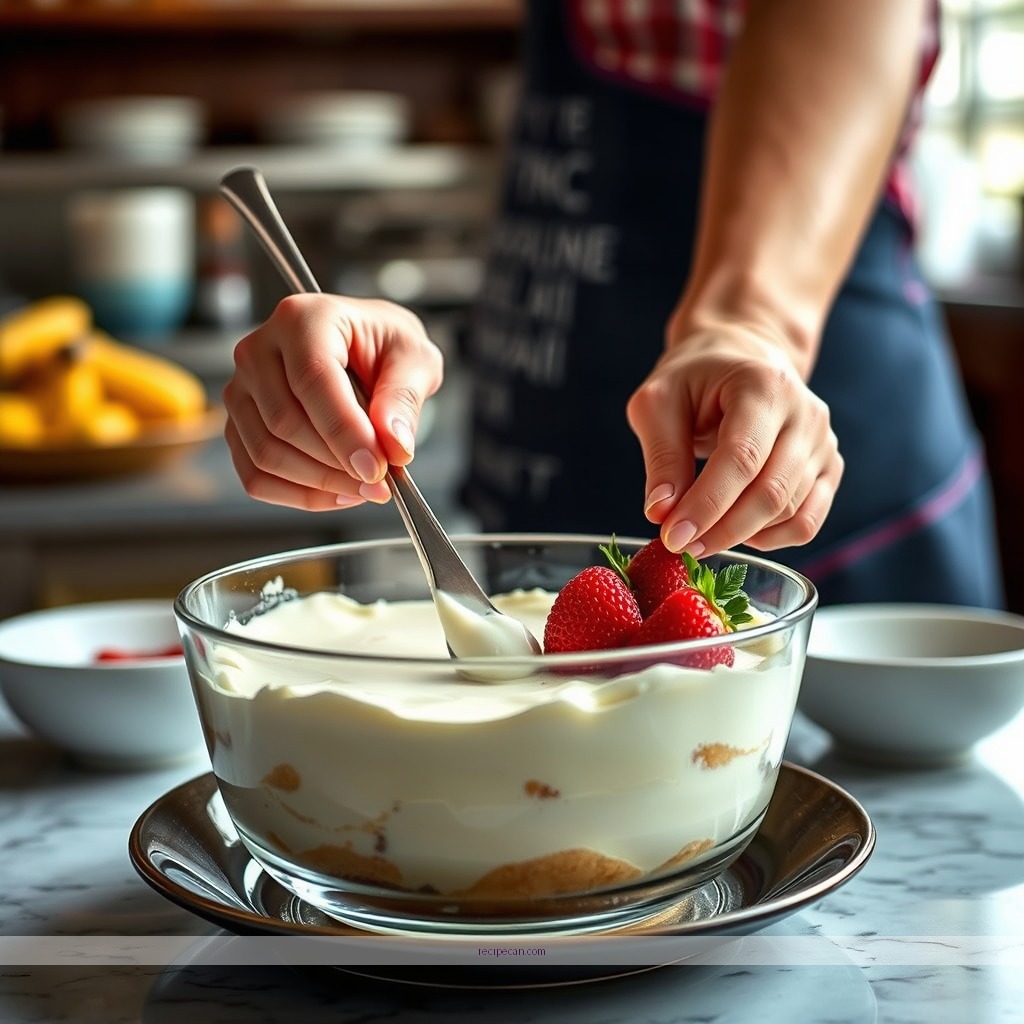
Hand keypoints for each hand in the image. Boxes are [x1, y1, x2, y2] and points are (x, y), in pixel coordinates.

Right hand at [223, 293, 443, 509]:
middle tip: (381, 482)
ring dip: (320, 484)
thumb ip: (405, 398)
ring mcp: (242, 388)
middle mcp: (259, 349)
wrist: (365, 349)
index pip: (313, 380)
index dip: (344, 431)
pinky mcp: (239, 425)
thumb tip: (392, 444)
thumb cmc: (386, 347)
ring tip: (364, 488)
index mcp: (303, 319)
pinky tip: (338, 493)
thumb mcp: (415, 359)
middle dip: (337, 464)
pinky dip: (299, 495)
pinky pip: (255, 475)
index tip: (376, 468)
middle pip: (284, 422)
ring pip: (266, 453)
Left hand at [626, 321, 842, 555]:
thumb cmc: (692, 379)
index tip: (673, 537)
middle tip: (680, 546)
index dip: (707, 504)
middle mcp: (805, 413)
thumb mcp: (658, 403)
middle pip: (771, 492)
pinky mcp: (828, 467)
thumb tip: (661, 513)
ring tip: (699, 536)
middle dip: (721, 529)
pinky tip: (736, 532)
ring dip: (740, 536)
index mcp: (763, 386)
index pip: (741, 458)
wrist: (738, 359)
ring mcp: (823, 442)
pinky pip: (807, 522)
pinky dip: (771, 538)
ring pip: (790, 512)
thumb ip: (661, 456)